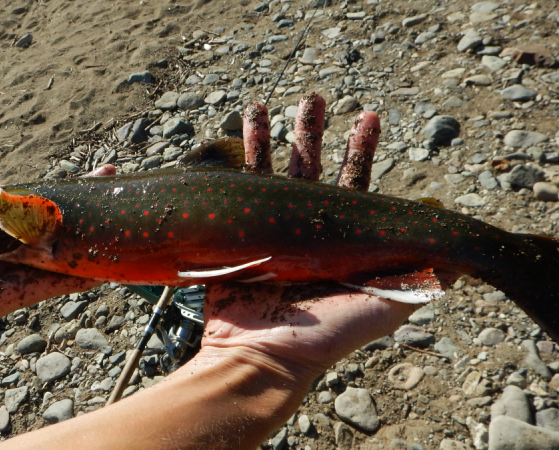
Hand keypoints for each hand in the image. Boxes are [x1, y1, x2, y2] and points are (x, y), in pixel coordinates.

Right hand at [0, 96, 430, 449]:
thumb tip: (458, 254)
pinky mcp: (234, 238)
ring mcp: (266, 234)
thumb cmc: (326, 335)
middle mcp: (303, 234)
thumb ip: (421, 278)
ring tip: (263, 105)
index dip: (361, 153)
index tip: (366, 117)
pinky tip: (234, 139)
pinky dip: (234, 164)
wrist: (263, 358)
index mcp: (338, 243)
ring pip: (267, 176)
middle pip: (308, 173)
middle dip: (311, 135)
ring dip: (268, 139)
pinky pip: (233, 194)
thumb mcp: (387, 306)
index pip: (352, 188)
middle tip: (312, 98)